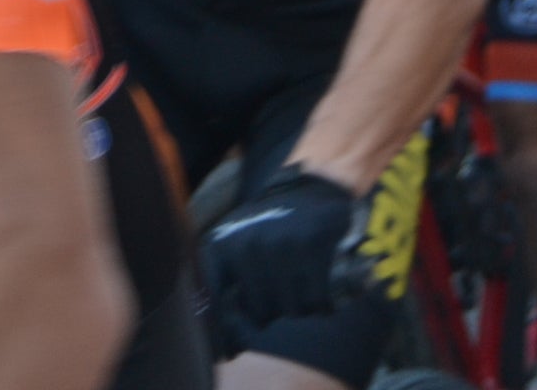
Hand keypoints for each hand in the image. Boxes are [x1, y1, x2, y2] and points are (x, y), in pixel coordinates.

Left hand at [203, 165, 357, 325]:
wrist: (311, 186)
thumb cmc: (271, 221)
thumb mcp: (236, 237)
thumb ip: (224, 275)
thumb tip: (217, 326)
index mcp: (223, 245)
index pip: (214, 298)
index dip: (220, 330)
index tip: (228, 349)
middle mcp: (248, 247)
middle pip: (261, 314)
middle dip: (274, 310)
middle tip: (283, 291)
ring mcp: (280, 248)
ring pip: (291, 310)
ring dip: (300, 306)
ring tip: (301, 284)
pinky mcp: (312, 250)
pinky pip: (317, 303)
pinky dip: (322, 304)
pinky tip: (320, 287)